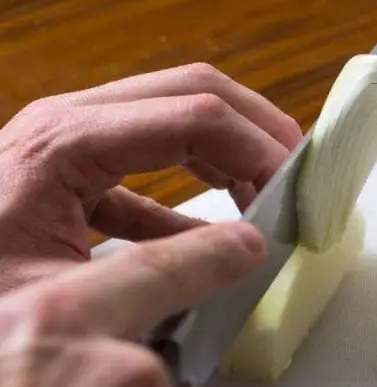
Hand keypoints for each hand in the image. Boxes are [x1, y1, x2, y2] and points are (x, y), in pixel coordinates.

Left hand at [0, 62, 300, 292]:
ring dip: (233, 153)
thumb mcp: (76, 293)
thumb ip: (172, 266)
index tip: (298, 192)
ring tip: (268, 200)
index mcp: (66, 142)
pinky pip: (153, 160)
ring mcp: (69, 142)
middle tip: (301, 179)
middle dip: (259, 131)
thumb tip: (250, 246)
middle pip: (195, 93)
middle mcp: (69, 124)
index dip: (261, 148)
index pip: (197, 115)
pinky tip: (215, 229)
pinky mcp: (71, 171)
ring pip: (179, 116)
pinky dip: (196, 185)